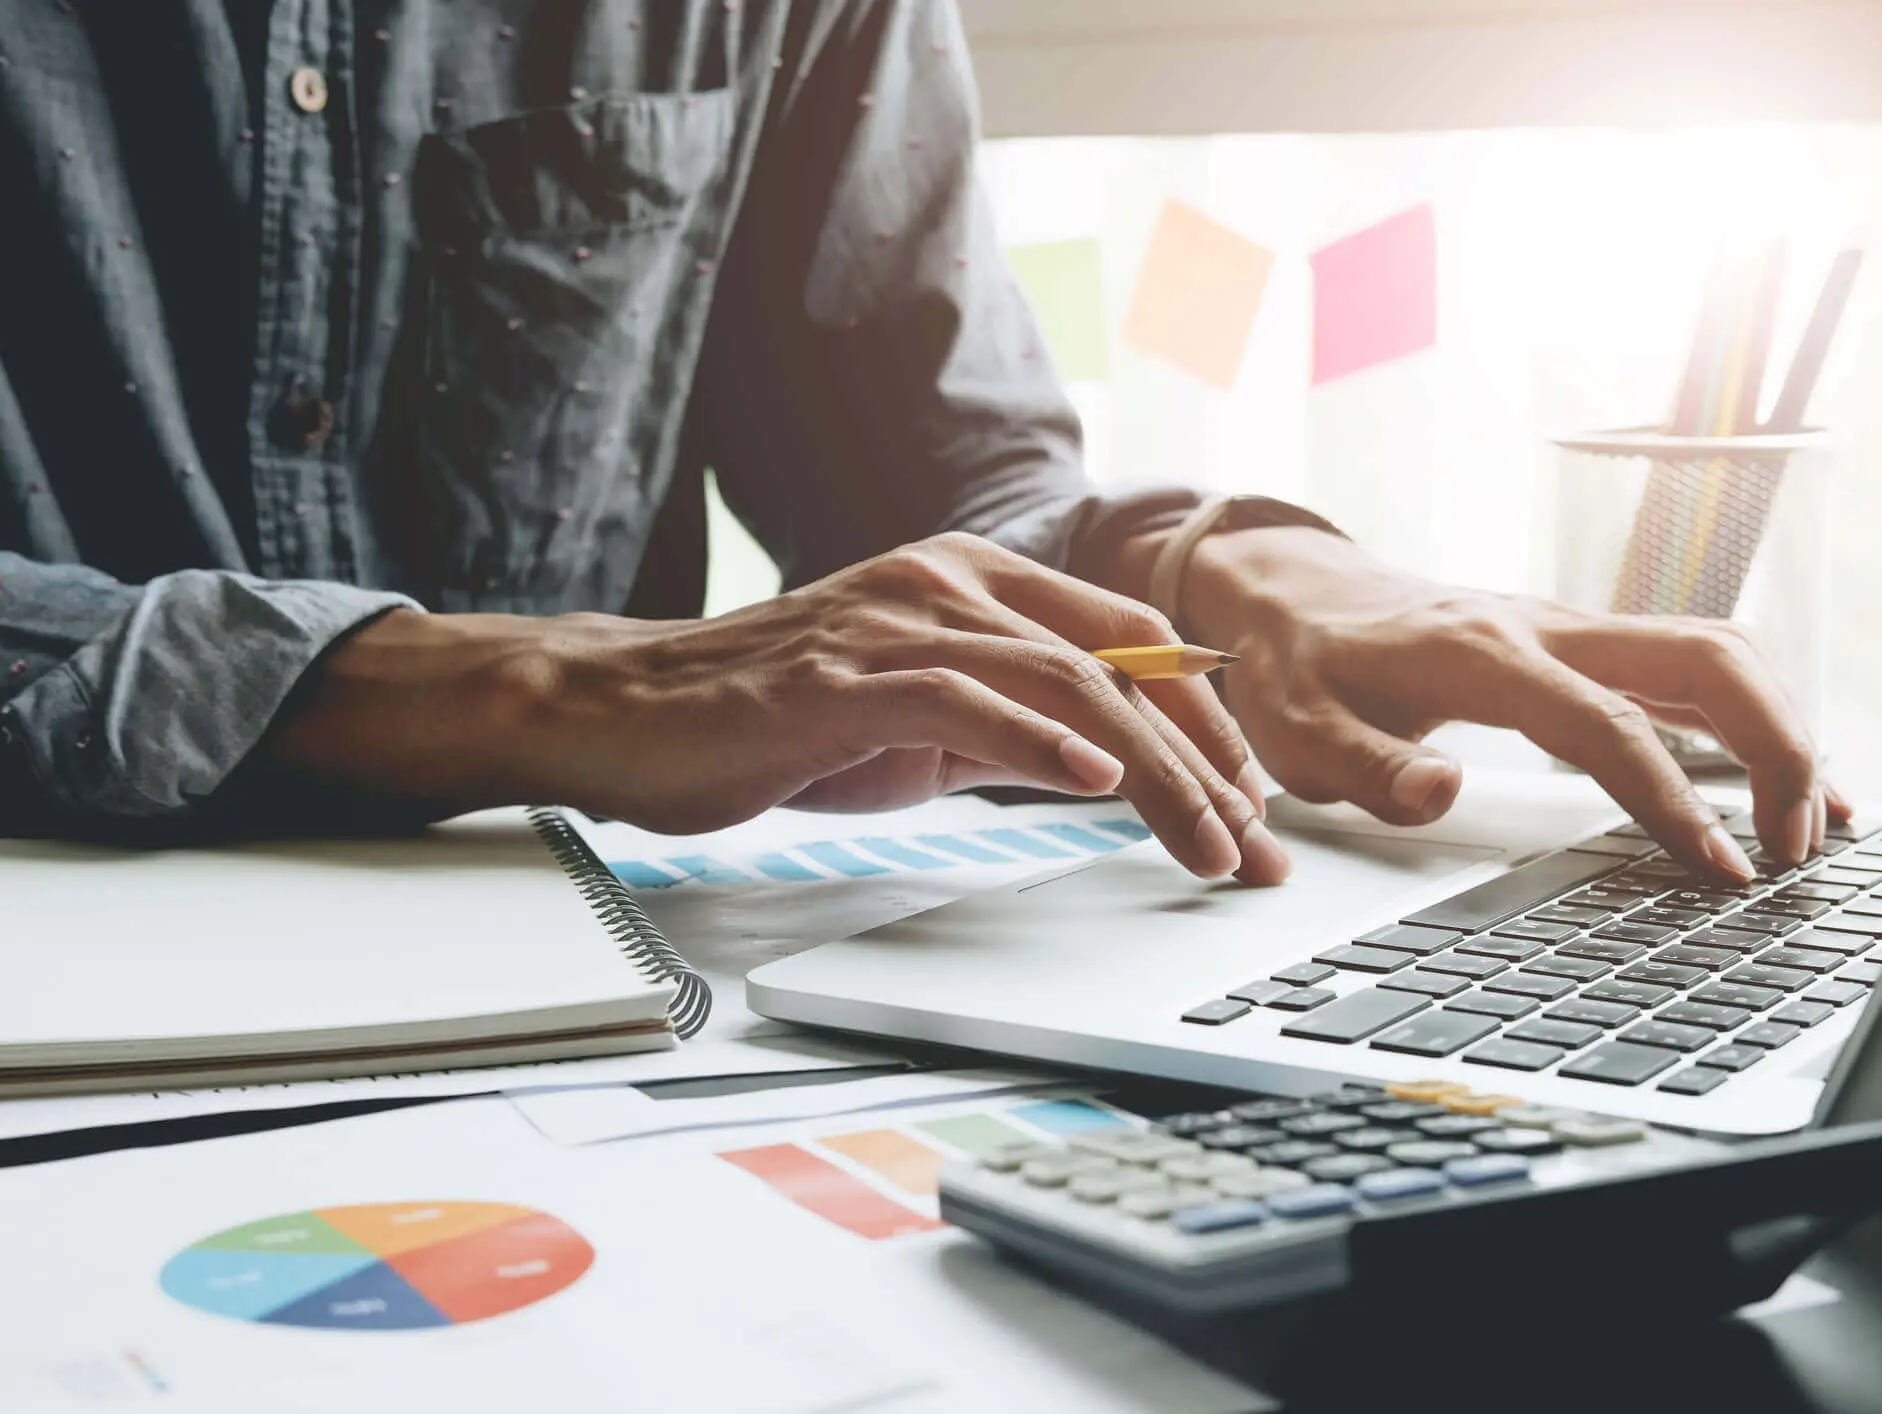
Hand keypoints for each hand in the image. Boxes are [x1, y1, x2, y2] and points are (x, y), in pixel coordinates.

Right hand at [267, 534, 1289, 881]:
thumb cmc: (765, 718)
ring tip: (1211, 844)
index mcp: (969, 582)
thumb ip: (1004, 725)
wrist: (624, 709)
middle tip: (1257, 847)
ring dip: (1155, 773)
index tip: (1247, 801)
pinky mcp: (843, 677)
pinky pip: (966, 703)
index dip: (1203, 721)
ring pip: (1064, 685)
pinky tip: (1097, 780)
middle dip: (1206, 763)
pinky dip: (1040, 743)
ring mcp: (894, 622)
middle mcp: (945, 582)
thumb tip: (1105, 768)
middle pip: (1119, 666)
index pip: (1128, 642)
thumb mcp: (912, 720)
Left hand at [1179, 526, 1848, 878]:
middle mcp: (1545, 627)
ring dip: (1779, 729)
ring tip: (1811, 826)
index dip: (1670, 796)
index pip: (1606, 722)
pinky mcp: (1580, 645)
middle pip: (1704, 659)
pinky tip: (1782, 778)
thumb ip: (1365, 766)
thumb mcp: (1296, 729)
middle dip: (1773, 747)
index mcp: (1482, 652)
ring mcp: (1571, 629)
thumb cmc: (1295, 667)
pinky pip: (1688, 667)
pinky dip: (1750, 717)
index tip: (1716, 866)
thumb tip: (1440, 793)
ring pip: (1713, 653)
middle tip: (1793, 849)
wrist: (1292, 596)